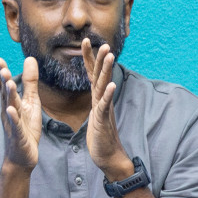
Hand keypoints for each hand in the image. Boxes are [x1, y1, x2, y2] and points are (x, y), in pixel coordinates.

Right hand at [0, 56, 40, 171]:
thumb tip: (30, 59)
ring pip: (11, 108)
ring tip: (9, 83)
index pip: (6, 86)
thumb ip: (30, 82)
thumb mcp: (31, 102)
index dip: (2, 73)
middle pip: (6, 94)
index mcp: (12, 103)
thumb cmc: (26, 127)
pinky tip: (11, 110)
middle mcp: (9, 112)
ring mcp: (13, 123)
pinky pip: (16, 125)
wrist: (22, 156)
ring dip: (9, 96)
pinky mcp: (19, 135)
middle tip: (2, 67)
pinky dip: (14, 118)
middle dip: (4, 81)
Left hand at [82, 40, 134, 180]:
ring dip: (106, 70)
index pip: (92, 73)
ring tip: (110, 56)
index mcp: (97, 97)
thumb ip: (96, 101)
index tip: (85, 40)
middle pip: (100, 75)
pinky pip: (105, 105)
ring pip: (104, 86)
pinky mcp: (103, 120)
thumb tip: (96, 90)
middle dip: (100, 58)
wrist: (108, 156)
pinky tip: (112, 85)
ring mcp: (104, 109)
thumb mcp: (95, 115)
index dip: (88, 57)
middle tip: (103, 42)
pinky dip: (108, 95)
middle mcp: (102, 100)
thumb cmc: (100, 137)